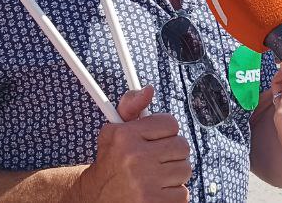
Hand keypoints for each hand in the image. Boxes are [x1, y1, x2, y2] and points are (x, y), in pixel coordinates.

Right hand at [77, 86, 191, 201]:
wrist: (96, 199)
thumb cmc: (112, 162)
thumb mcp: (115, 132)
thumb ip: (131, 107)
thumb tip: (149, 90)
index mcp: (125, 136)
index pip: (170, 123)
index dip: (165, 132)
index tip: (156, 140)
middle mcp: (134, 158)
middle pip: (182, 146)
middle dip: (171, 153)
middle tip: (157, 159)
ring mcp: (145, 183)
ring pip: (185, 169)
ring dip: (173, 174)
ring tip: (156, 177)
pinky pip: (183, 193)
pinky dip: (173, 194)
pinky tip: (156, 192)